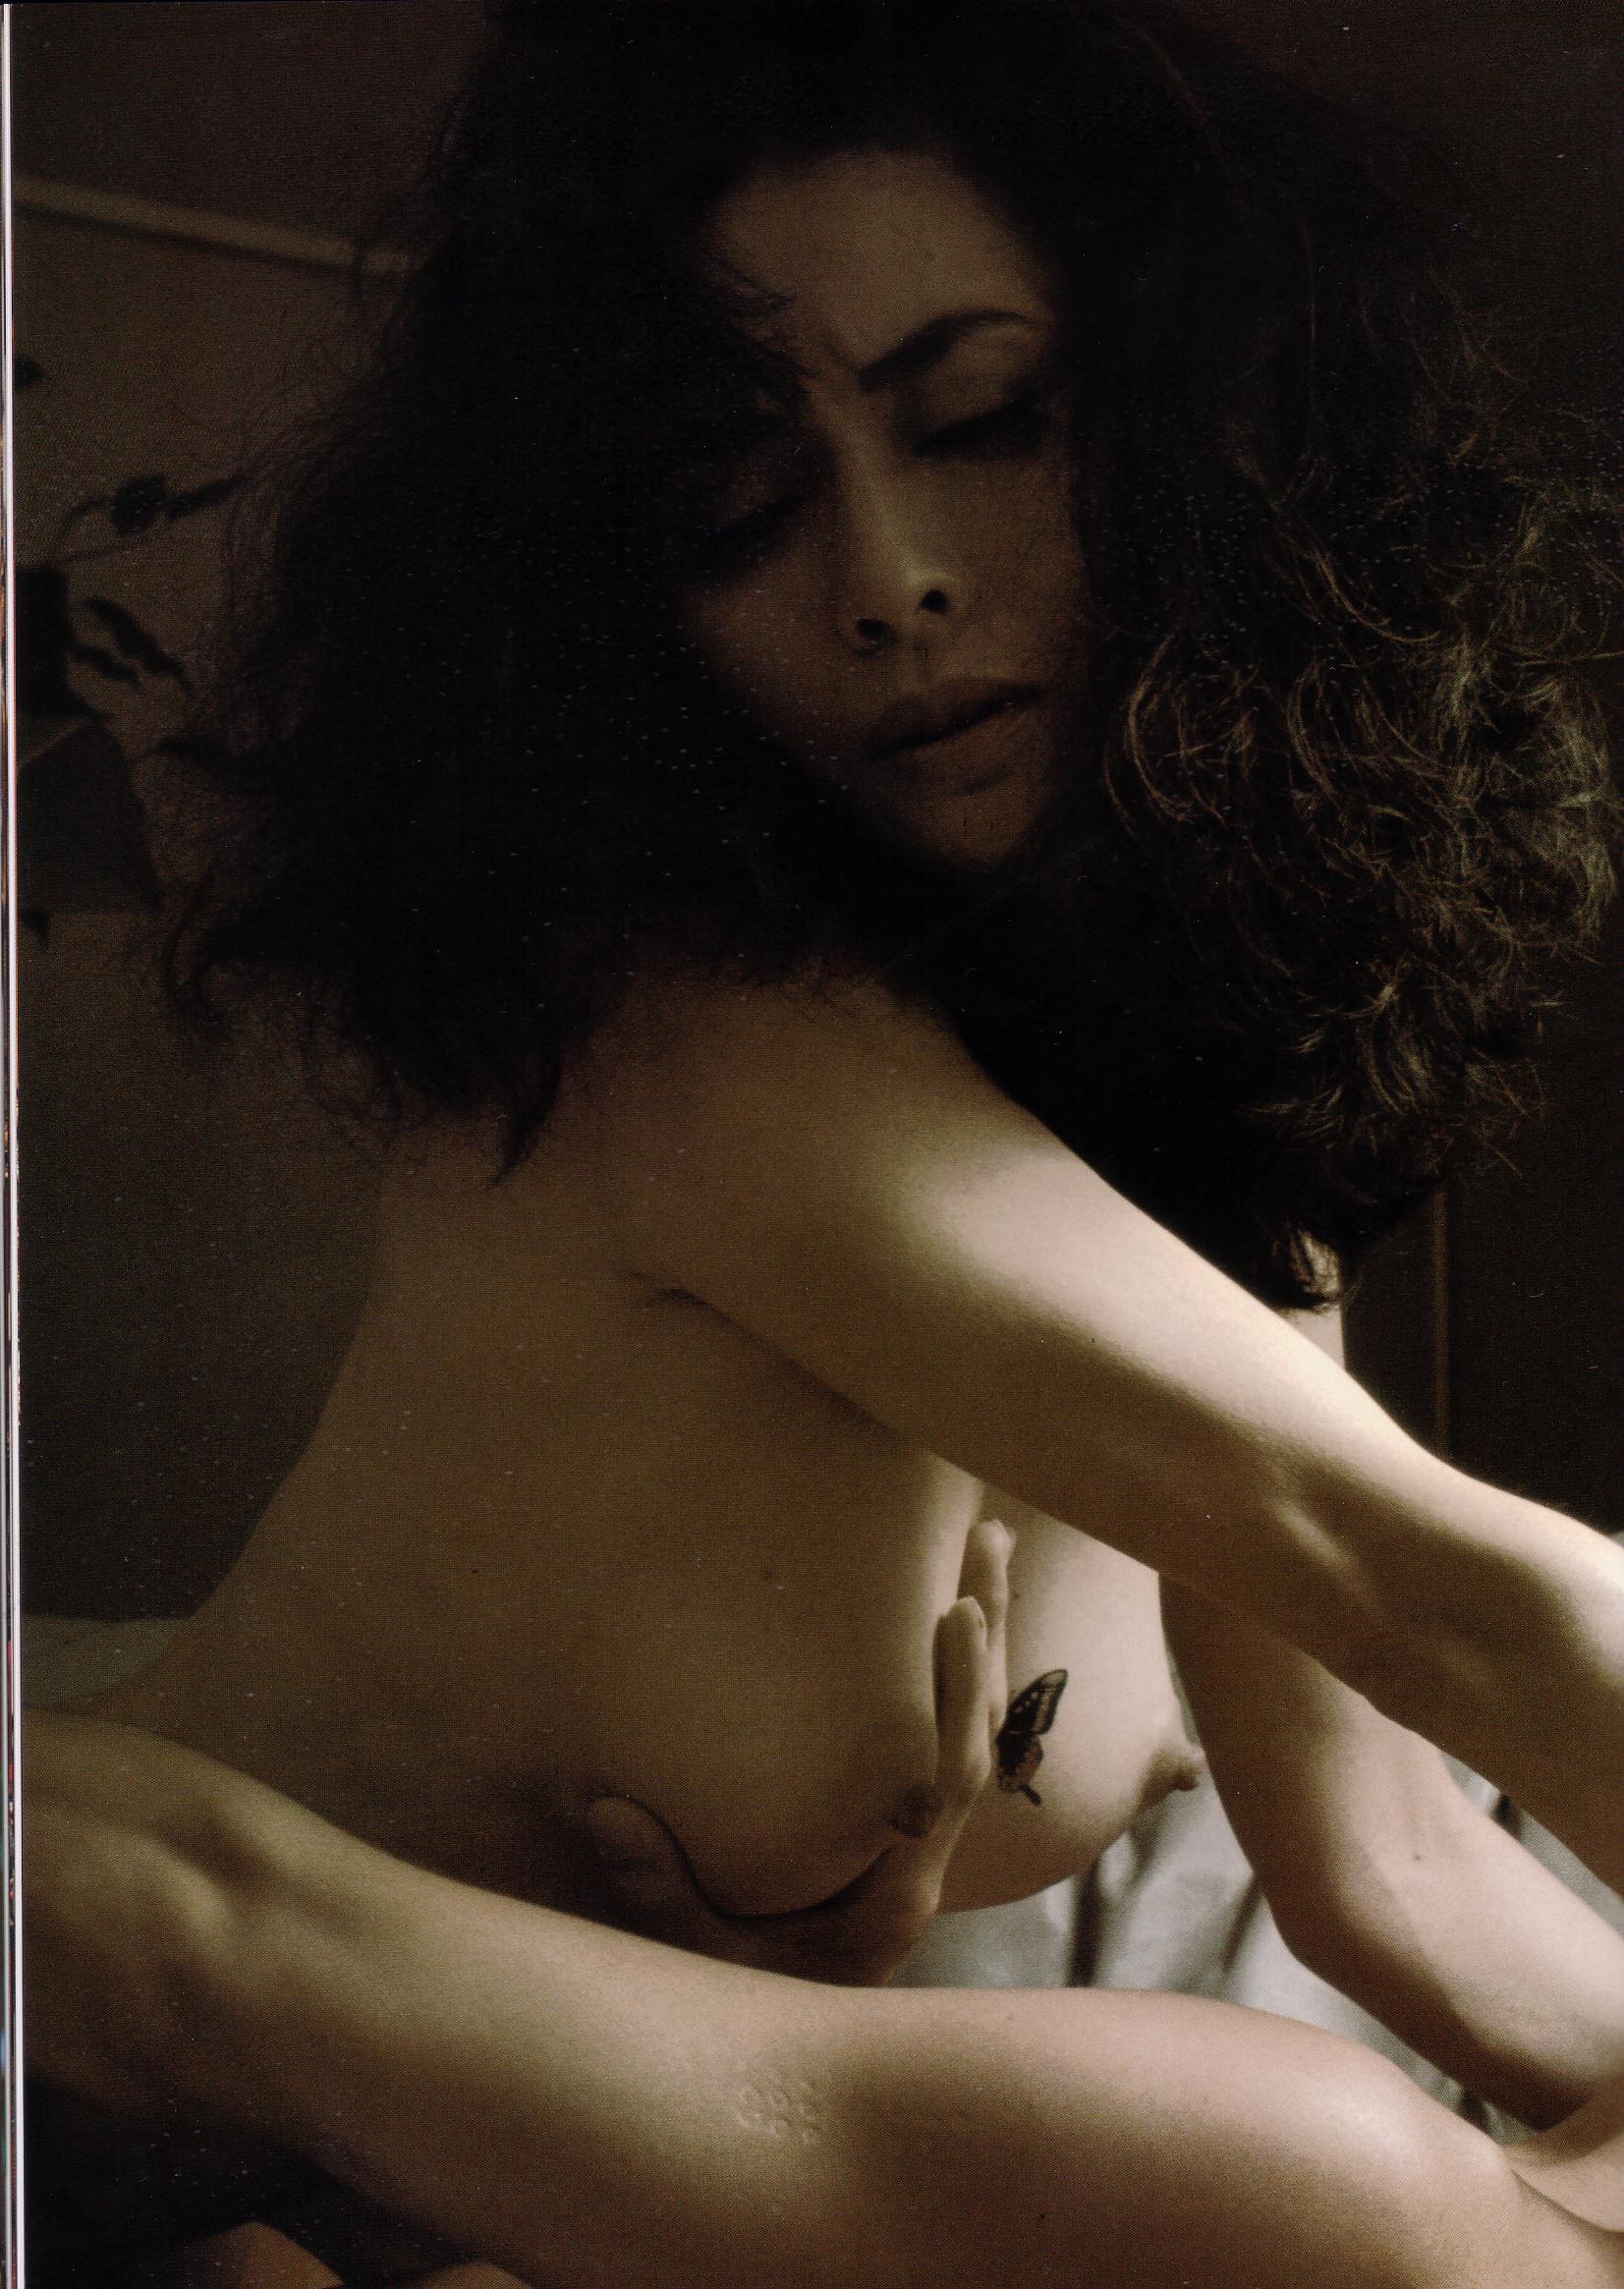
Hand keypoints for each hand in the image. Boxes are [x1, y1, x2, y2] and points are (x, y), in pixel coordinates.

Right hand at [583, 1517, 1010, 1984]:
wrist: (796, 2089)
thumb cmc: (749, 2025)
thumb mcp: (699, 1966)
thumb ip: (661, 1892)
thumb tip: (606, 1809)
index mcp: (898, 1892)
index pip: (952, 1780)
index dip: (961, 1696)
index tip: (956, 1615)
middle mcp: (924, 1864)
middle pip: (984, 1736)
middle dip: (992, 1637)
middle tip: (992, 1539)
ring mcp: (920, 1851)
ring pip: (977, 1735)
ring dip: (986, 1647)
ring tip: (989, 1549)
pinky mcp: (902, 1840)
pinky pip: (947, 1747)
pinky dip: (959, 1684)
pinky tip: (958, 1630)